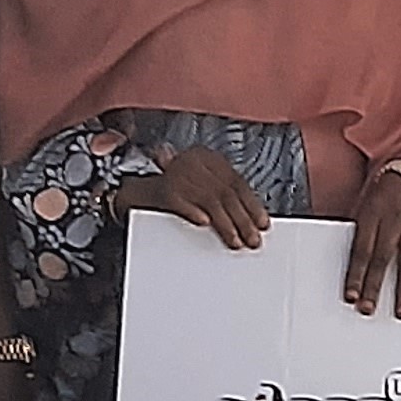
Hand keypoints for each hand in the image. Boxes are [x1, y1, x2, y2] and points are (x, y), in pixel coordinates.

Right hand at [119, 144, 265, 250]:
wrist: (138, 192)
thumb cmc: (176, 192)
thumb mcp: (201, 185)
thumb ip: (223, 194)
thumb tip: (251, 217)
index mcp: (207, 158)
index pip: (237, 182)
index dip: (253, 205)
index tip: (263, 224)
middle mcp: (194, 162)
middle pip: (226, 193)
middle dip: (243, 220)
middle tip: (253, 239)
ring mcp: (178, 175)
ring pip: (210, 201)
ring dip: (226, 224)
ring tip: (236, 242)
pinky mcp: (164, 190)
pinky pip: (183, 203)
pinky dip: (195, 213)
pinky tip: (205, 225)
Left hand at [344, 164, 400, 317]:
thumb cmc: (385, 197)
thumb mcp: (365, 209)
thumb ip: (362, 236)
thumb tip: (354, 273)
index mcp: (372, 212)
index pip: (361, 250)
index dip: (356, 275)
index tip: (352, 296)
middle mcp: (395, 216)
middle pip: (382, 257)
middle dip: (375, 286)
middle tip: (369, 307)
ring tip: (400, 308)